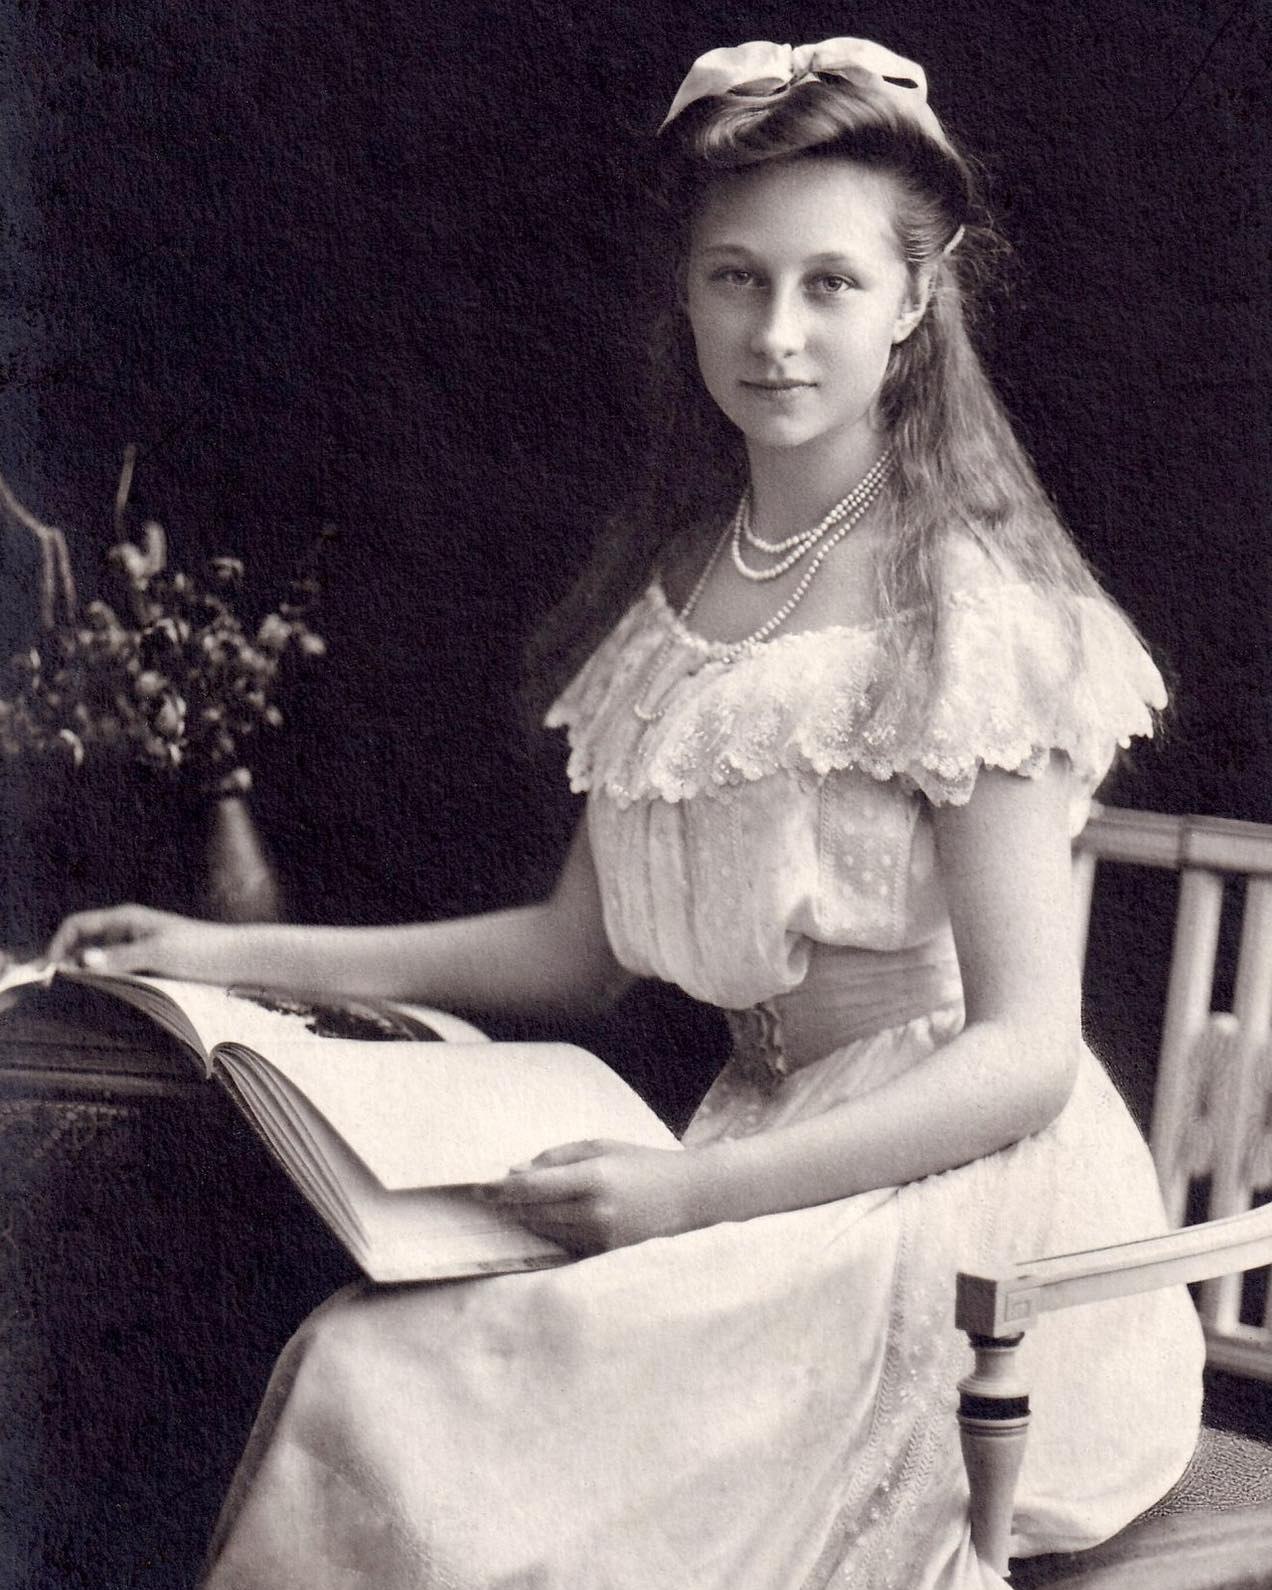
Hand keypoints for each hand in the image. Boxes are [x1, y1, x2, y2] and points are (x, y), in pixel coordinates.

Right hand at [45, 904, 235, 981]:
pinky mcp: (147, 967)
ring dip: (86, 977)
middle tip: (57, 991)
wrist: (237, 960)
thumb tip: (83, 961)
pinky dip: (104, 985)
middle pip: (82, 944)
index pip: (76, 926)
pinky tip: (103, 1001)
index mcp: (125, 919)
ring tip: (78, 998)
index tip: (49, 974)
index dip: (57, 946)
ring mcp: (136, 949)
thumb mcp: (158, 953)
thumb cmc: (202, 949)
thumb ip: (121, 958)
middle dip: (67, 963)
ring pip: (98, 962)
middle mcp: (126, 931)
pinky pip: (116, 974)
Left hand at [479, 1139, 708, 1254]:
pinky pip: (563, 1243)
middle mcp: (593, 1212)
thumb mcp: (601, 1146)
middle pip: (532, 1213)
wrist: (689, 1197)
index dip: (499, 1190)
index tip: (478, 1189)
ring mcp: (599, 1238)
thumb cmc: (643, 1164)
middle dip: (509, 1205)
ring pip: (544, 1230)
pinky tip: (548, 1219)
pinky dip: (550, 1231)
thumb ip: (557, 1157)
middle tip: (489, 1197)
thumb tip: (515, 1172)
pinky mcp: (604, 1254)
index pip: (531, 1188)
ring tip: (518, 1206)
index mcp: (592, 1178)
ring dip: (527, 1218)